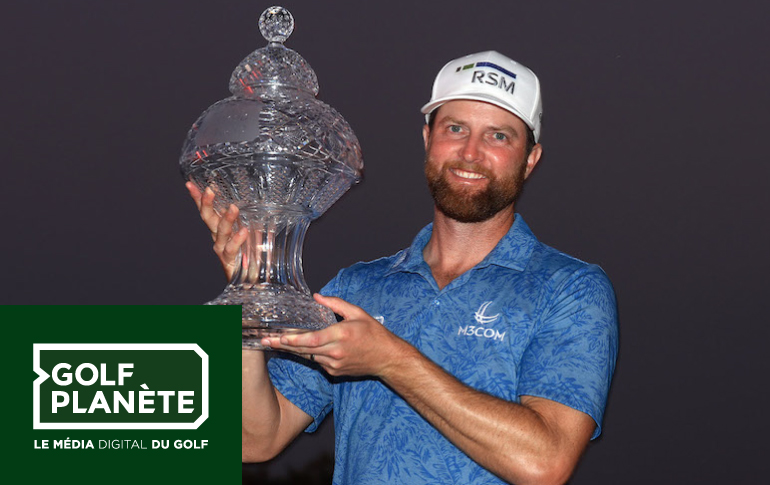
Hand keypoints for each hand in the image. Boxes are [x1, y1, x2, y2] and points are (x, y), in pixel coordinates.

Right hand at [186, 182, 247, 279]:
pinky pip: (232, 248)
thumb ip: (251, 218)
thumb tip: (259, 200)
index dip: (198, 197)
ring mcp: (222, 249)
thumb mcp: (252, 231)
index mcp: (220, 227)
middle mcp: (218, 237)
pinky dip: (237, 239)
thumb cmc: (251, 253)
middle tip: (209, 190)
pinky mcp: (230, 261)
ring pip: (221, 232)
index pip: (208, 209)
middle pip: (208, 218)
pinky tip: (244, 231)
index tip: (190, 184)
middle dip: (206, 204)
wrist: (251, 279)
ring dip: (227, 219)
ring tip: (233, 207)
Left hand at [262, 294, 409, 377]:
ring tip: (275, 342)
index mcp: (340, 336)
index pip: (312, 339)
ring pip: (308, 356)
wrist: (387, 359)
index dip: (293, 339)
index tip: (279, 337)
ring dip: (293, 350)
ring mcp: (334, 364)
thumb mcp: (357, 313)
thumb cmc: (375, 334)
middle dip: (283, 345)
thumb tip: (317, 297)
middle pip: (304, 350)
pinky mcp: (334, 372)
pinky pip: (317, 362)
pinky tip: (299, 348)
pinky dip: (308, 354)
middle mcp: (335, 352)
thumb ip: (336, 304)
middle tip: (265, 340)